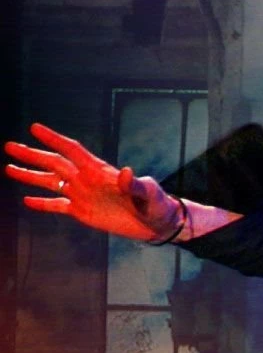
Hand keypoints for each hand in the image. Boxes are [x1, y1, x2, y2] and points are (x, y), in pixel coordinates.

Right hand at [5, 123, 181, 241]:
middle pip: (54, 163)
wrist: (157, 224)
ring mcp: (83, 194)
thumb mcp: (149, 194)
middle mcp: (87, 179)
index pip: (73, 151)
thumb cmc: (157, 204)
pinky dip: (42, 204)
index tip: (35, 128)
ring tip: (8, 168)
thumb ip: (135, 184)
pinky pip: (58, 206)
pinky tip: (26, 201)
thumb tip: (125, 171)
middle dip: (32, 155)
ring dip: (30, 176)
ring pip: (51, 182)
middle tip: (9, 146)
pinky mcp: (82, 211)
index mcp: (100, 171)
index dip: (55, 139)